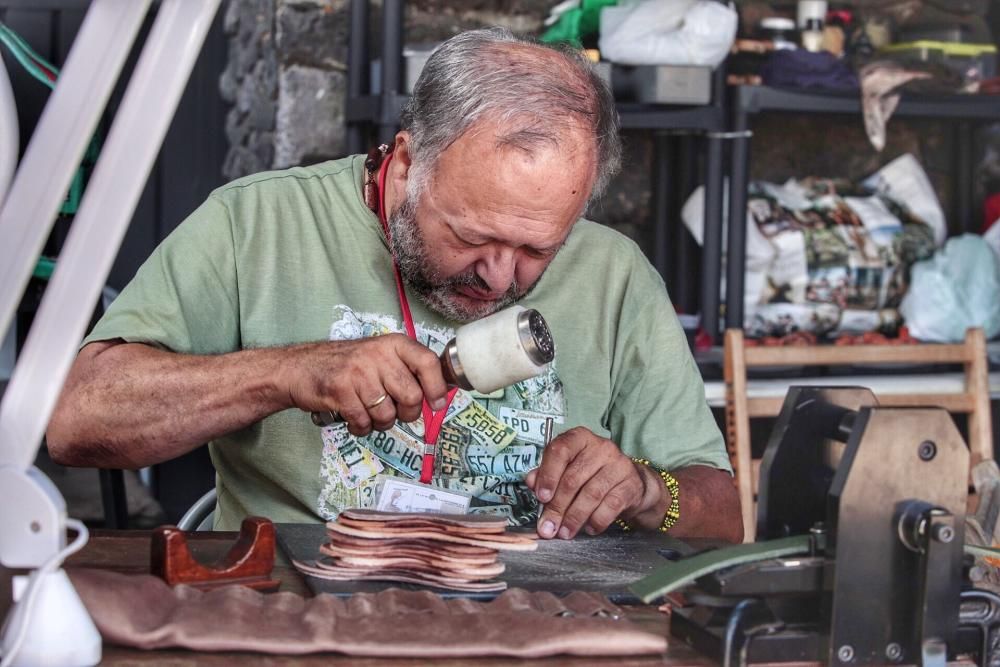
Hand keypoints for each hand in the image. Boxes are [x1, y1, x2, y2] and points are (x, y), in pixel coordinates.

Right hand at [283, 334, 448, 436]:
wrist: (297, 368)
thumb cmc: (344, 366)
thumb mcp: (379, 356)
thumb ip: (406, 370)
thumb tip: (439, 395)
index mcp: (393, 344)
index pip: (428, 362)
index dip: (437, 387)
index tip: (437, 403)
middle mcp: (377, 354)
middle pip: (412, 397)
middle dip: (406, 414)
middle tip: (394, 411)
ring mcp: (358, 372)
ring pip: (388, 415)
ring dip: (380, 423)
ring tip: (368, 412)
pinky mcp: (340, 391)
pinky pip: (364, 423)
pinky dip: (361, 428)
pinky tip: (354, 418)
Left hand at [524, 427, 649, 538]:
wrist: (628, 483)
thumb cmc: (590, 474)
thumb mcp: (567, 469)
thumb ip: (546, 474)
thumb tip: (531, 482)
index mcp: (579, 438)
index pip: (560, 451)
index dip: (548, 475)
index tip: (541, 498)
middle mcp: (600, 447)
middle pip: (573, 479)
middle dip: (557, 507)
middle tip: (548, 528)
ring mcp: (618, 464)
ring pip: (591, 495)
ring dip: (574, 518)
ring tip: (564, 533)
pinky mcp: (630, 484)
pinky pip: (610, 506)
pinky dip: (596, 521)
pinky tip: (588, 529)